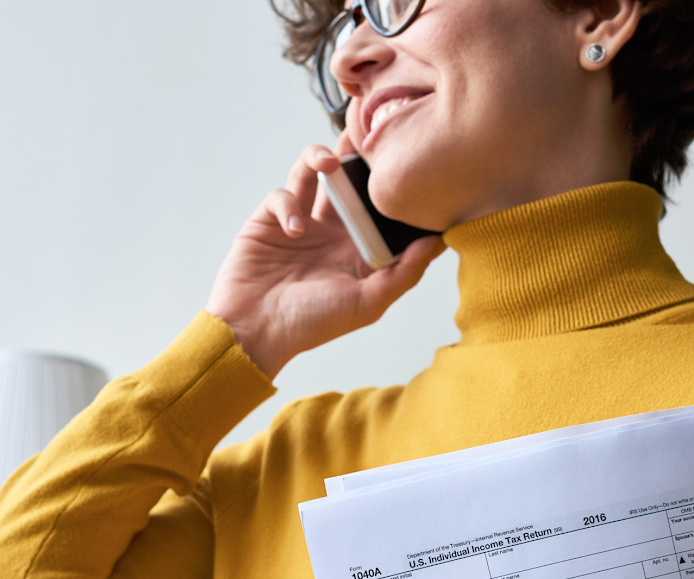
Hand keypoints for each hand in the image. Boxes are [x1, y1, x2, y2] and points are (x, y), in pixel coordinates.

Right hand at [205, 137, 445, 379]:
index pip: (380, 205)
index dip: (391, 183)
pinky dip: (287, 205)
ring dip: (319, 157)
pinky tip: (293, 230)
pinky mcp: (268, 220)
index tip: (405, 159)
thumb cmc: (312, 324)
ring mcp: (300, 221)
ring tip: (328, 162)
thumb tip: (438, 242)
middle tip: (365, 132)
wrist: (255, 331)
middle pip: (348, 177)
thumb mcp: (368, 304)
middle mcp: (332, 230)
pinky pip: (280, 194)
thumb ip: (404, 273)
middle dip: (355, 152)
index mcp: (358, 248)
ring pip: (312, 170)